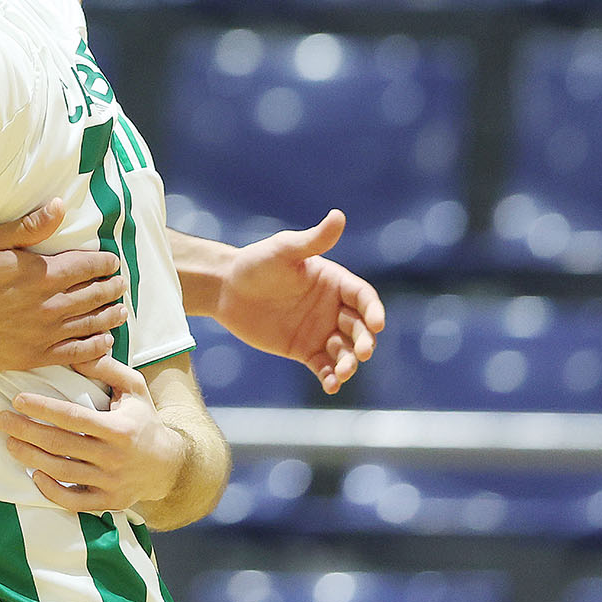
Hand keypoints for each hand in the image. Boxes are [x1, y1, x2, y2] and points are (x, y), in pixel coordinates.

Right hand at [0, 200, 127, 370]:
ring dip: (110, 317)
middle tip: (120, 284)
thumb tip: (60, 206)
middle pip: (93, 296)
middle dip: (111, 288)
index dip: (104, 264)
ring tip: (121, 311)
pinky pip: (75, 353)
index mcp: (41, 274)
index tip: (112, 262)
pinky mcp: (35, 355)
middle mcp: (48, 305)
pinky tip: (105, 342)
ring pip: (89, 324)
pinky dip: (95, 348)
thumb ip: (30, 226)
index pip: (86, 267)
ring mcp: (44, 333)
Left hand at [0, 354, 184, 513]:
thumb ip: (106, 368)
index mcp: (119, 428)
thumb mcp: (134, 388)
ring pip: (62, 472)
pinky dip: (51, 490)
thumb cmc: (145, 421)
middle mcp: (114, 457)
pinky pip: (74, 501)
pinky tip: (35, 474)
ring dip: (31, 457)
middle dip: (26, 431)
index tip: (18, 399)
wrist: (171, 465)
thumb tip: (77, 352)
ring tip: (10, 443)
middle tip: (2, 420)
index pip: (72, 417)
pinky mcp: (108, 502)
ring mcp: (111, 483)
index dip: (42, 408)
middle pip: (61, 445)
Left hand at [214, 209, 383, 393]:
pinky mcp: (304, 350)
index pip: (363, 298)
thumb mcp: (284, 250)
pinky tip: (330, 385)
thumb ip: (312, 240)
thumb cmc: (256, 263)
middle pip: (359, 328)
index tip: (376, 324)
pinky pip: (323, 366)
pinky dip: (330, 377)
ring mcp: (320, 330)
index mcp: (334, 282)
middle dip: (364, 341)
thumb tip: (338, 216)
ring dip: (349, 363)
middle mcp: (332, 308)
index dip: (373, 310)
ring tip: (342, 372)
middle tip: (361, 353)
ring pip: (344, 351)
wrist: (225, 288)